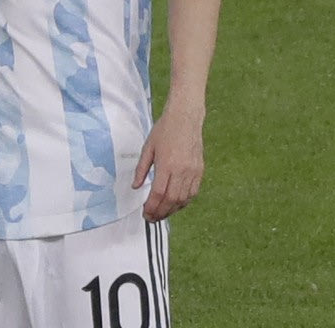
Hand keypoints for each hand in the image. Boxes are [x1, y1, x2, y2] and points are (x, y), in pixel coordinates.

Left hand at [131, 106, 203, 220]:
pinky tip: (175, 204)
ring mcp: (192, 171)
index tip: (145, 213)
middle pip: (171, 200)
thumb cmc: (165, 130)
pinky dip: (184, 202)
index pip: (159, 193)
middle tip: (152, 218)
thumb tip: (135, 186)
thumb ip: (141, 169)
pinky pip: (193, 192)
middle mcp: (181, 170)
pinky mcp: (199, 170)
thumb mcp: (148, 147)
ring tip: (162, 213)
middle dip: (160, 213)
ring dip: (172, 210)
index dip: (151, 207)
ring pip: (183, 199)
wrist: (185, 117)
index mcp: (167, 164)